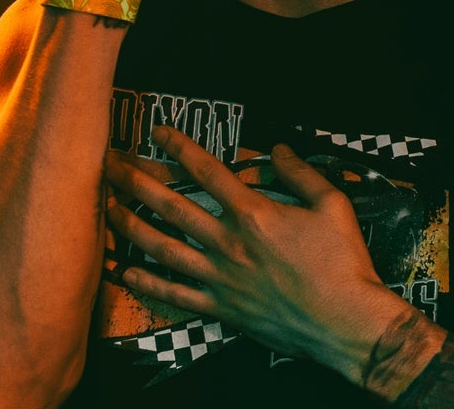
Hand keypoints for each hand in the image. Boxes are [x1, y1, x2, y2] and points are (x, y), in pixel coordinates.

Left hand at [102, 126, 409, 376]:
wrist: (345, 322)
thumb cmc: (343, 265)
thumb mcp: (333, 205)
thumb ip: (302, 173)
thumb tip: (278, 149)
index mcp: (254, 214)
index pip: (207, 171)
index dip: (179, 147)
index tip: (158, 132)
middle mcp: (229, 243)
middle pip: (171, 207)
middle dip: (136, 183)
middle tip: (109, 167)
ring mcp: (221, 278)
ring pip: (163, 248)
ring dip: (131, 227)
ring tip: (108, 210)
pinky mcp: (222, 308)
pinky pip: (176, 295)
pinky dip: (149, 285)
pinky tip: (127, 273)